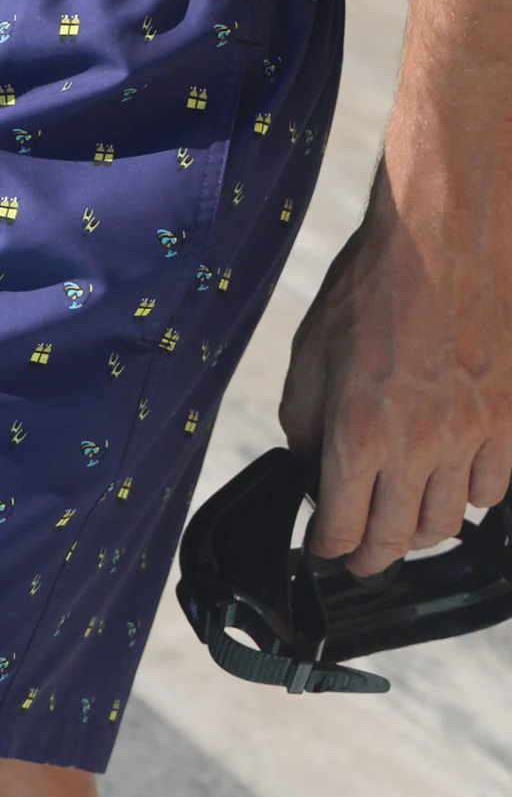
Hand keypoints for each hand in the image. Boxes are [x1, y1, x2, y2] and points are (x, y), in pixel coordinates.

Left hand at [277, 157, 511, 576]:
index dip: (328, 548)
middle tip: (358, 558)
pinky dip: (472, 499)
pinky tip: (454, 486)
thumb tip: (310, 459)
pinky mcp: (509, 418)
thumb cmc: (372, 287)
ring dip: (419, 531)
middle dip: (371, 558)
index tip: (323, 547)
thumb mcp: (310, 353)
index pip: (342, 527)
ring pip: (449, 521)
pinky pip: (496, 488)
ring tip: (401, 525)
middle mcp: (419, 446)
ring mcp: (472, 436)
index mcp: (359, 433)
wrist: (446, 237)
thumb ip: (306, 418)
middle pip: (396, 538)